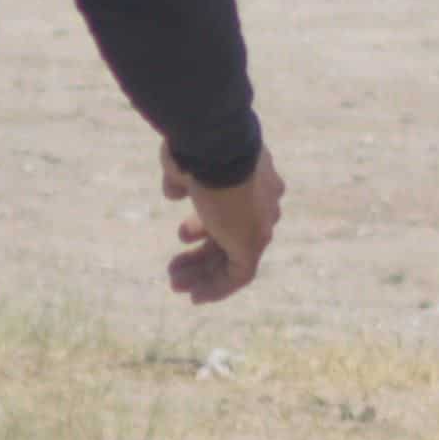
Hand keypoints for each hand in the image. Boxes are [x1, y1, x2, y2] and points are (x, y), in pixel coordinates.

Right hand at [166, 143, 281, 304]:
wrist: (214, 143)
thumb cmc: (196, 146)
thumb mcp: (185, 162)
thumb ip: (181, 179)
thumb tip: (174, 191)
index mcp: (253, 177)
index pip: (234, 209)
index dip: (207, 226)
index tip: (183, 237)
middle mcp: (264, 201)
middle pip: (232, 236)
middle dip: (202, 255)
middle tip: (174, 268)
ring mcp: (261, 223)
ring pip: (234, 257)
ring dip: (203, 273)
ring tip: (175, 282)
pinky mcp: (253, 243)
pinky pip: (239, 274)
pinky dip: (218, 287)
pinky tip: (196, 297)